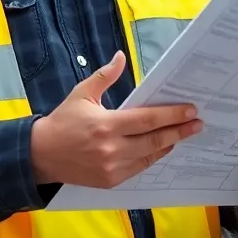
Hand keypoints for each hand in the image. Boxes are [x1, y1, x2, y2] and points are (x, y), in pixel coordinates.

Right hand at [30, 51, 202, 187]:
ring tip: (184, 134)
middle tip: (197, 124)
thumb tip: (121, 56)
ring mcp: (111, 168)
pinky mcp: (110, 181)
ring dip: (169, 144)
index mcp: (106, 125)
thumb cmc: (62, 121)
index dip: (172, 115)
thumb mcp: (81, 94)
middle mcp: (111, 149)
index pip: (147, 120)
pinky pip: (139, 168)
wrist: (39, 156)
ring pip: (150, 156)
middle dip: (179, 131)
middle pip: (155, 140)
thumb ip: (105, 76)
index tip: (191, 110)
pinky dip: (153, 157)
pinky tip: (163, 147)